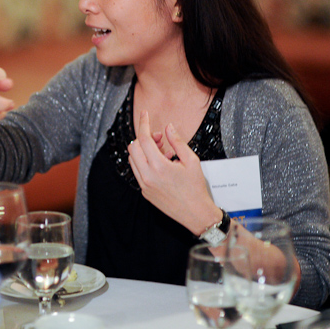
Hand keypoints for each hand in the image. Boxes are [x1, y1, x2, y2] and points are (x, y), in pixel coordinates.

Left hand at [127, 111, 221, 235]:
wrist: (196, 214)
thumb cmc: (196, 188)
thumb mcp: (191, 161)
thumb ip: (177, 141)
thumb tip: (168, 127)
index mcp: (158, 167)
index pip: (143, 139)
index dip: (143, 123)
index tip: (145, 114)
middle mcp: (147, 176)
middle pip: (133, 147)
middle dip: (144, 137)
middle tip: (161, 138)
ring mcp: (144, 185)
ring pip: (133, 159)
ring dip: (143, 150)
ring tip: (164, 151)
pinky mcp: (144, 192)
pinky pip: (137, 171)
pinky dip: (145, 162)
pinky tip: (162, 163)